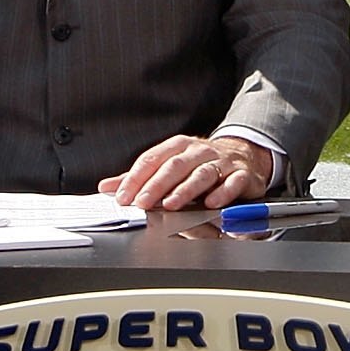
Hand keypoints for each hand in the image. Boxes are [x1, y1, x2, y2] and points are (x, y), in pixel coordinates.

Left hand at [99, 134, 274, 211]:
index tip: (122, 197)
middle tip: (142, 202)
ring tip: (171, 204)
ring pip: (202, 174)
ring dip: (185, 190)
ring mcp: (222, 162)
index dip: (135, 178)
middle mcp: (199, 151)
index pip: (152, 159)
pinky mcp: (241, 174)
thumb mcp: (169, 166)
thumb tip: (106, 186)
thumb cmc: (199, 163)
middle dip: (156, 185)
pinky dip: (223, 192)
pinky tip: (212, 203)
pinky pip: (233, 182)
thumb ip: (139, 178)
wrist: (242, 155)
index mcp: (178, 146)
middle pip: (175, 166)